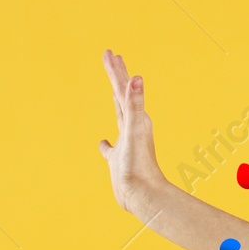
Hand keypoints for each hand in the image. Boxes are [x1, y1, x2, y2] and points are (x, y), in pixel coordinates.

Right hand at [98, 49, 167, 213]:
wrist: (144, 197)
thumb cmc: (140, 166)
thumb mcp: (134, 130)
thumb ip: (135, 104)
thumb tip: (137, 78)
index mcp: (135, 120)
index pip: (124, 89)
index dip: (116, 71)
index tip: (110, 52)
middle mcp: (132, 129)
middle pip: (123, 96)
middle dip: (117, 76)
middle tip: (111, 57)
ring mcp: (126, 144)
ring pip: (119, 116)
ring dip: (115, 102)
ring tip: (113, 91)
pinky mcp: (119, 161)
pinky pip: (111, 149)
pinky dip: (106, 144)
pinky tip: (103, 143)